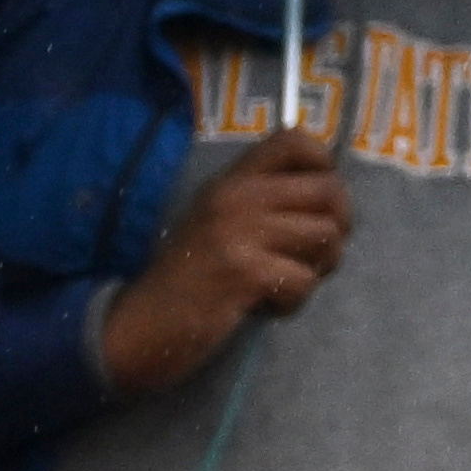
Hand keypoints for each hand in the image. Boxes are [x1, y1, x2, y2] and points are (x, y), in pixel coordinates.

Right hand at [95, 129, 347, 397]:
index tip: (316, 203)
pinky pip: (304, 281)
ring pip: (326, 236)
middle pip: (329, 191)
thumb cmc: (186, 280)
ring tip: (284, 282)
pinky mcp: (243, 273)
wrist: (135, 330)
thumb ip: (264, 203)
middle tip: (310, 257)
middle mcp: (236, 197)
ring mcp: (239, 233)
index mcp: (231, 181)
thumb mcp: (220, 224)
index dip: (324, 165)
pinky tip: (265, 306)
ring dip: (316, 269)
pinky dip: (293, 301)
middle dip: (336, 228)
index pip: (293, 140)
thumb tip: (333, 196)